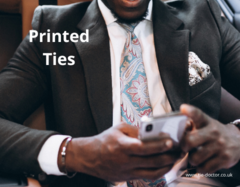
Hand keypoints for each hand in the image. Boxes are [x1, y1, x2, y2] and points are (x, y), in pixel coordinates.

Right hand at [59, 123, 180, 181]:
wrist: (90, 157)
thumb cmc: (105, 140)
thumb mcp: (118, 128)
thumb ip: (135, 130)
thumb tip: (152, 130)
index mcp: (122, 146)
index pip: (144, 147)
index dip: (158, 146)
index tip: (170, 141)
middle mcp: (126, 161)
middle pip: (152, 161)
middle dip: (169, 156)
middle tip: (181, 149)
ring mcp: (128, 171)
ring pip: (153, 172)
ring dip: (168, 165)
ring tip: (177, 157)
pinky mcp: (129, 177)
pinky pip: (148, 176)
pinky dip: (160, 171)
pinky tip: (167, 165)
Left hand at [180, 104, 239, 172]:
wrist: (238, 142)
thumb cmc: (214, 133)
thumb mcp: (206, 124)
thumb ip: (192, 124)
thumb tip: (174, 131)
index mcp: (207, 122)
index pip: (198, 115)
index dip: (190, 111)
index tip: (183, 108)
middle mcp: (213, 132)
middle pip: (190, 141)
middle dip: (183, 147)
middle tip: (185, 148)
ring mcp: (219, 146)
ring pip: (195, 158)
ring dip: (192, 160)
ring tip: (195, 156)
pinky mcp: (224, 159)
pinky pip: (205, 168)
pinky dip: (201, 168)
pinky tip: (203, 163)